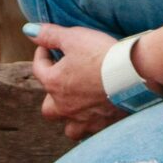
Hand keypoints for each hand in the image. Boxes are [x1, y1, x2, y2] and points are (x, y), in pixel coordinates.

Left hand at [28, 23, 124, 142]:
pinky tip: (101, 115)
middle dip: (52, 96)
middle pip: (48, 109)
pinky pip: (93, 132)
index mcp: (54, 84)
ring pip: (70, 128)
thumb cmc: (102, 55)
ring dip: (71, 119)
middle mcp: (65, 107)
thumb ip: (50, 34)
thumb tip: (28, 30)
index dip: (42, 54)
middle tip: (63, 82)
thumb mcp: (74, 37)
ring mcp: (84, 120)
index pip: (39, 68)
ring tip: (80, 107)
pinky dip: (93, 125)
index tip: (49, 46)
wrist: (134, 75)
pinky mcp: (104, 126)